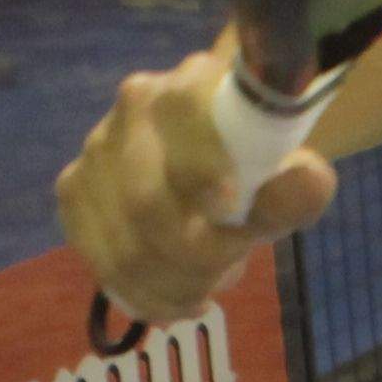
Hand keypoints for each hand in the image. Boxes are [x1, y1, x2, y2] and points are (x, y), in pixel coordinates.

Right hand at [60, 44, 333, 326]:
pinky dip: (142, 294)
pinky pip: (98, 260)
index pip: (183, 124)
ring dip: (172, 286)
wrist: (217, 152)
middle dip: (195, 257)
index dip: (201, 171)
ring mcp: (96, 148)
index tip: (230, 213)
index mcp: (192, 85)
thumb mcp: (291, 176)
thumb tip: (308, 183)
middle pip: (147, 204)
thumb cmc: (257, 162)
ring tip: (207, 287)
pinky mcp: (74, 189)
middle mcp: (133, 107)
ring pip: (122, 246)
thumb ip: (299, 186)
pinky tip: (175, 295)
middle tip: (229, 271)